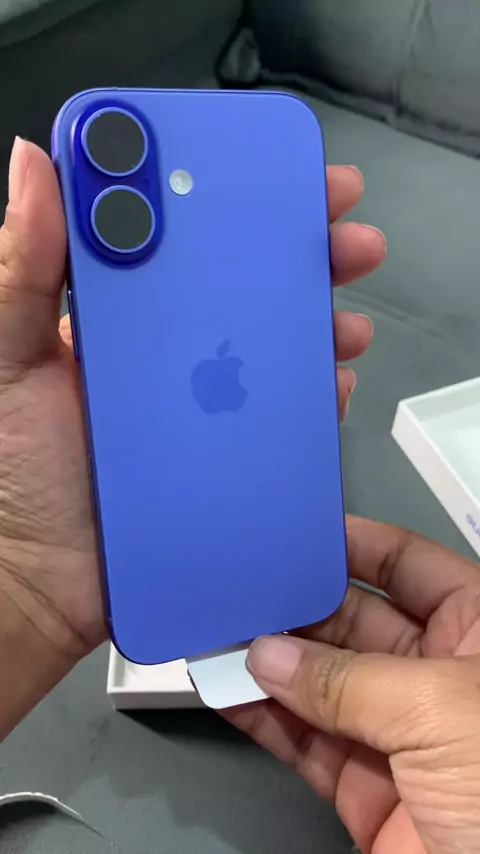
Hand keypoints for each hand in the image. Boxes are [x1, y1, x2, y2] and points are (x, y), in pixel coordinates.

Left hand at [0, 139, 383, 733]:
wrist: (38, 580)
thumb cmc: (11, 474)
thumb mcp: (7, 361)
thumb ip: (20, 270)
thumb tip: (35, 167)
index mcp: (112, 316)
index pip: (174, 238)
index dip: (221, 195)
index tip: (263, 167)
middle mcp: (162, 352)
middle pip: (239, 285)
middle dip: (297, 250)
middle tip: (337, 228)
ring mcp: (197, 405)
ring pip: (270, 345)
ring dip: (316, 319)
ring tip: (343, 313)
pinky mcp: (222, 454)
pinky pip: (278, 415)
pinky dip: (310, 394)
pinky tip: (330, 380)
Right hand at [226, 517, 479, 853]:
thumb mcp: (441, 709)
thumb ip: (350, 680)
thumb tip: (274, 655)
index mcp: (479, 633)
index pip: (409, 566)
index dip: (356, 545)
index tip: (301, 533)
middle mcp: (439, 676)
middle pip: (354, 622)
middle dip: (298, 607)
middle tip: (245, 590)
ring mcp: (400, 734)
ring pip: (321, 682)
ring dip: (269, 662)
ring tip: (221, 636)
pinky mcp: (368, 790)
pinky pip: (306, 741)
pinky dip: (263, 717)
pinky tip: (229, 690)